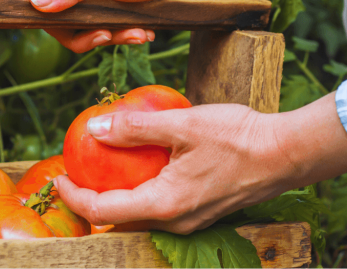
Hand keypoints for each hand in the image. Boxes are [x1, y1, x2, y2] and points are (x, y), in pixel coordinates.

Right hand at [0, 0, 204, 51]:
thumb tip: (34, 4)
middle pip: (46, 17)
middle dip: (76, 33)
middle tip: (103, 35)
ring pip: (73, 30)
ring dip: (103, 36)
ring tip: (132, 31)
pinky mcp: (104, 6)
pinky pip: (97, 31)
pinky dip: (117, 35)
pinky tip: (140, 32)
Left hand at [54, 93, 346, 233]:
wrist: (287, 153)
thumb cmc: (239, 136)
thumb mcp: (182, 124)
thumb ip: (137, 127)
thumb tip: (96, 128)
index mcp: (165, 205)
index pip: (103, 211)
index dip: (74, 197)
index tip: (58, 177)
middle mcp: (175, 223)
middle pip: (119, 219)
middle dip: (91, 201)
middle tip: (75, 173)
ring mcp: (191, 221)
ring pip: (140, 217)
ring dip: (117, 198)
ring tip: (101, 170)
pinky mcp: (203, 212)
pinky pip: (161, 209)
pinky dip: (141, 193)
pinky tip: (141, 167)